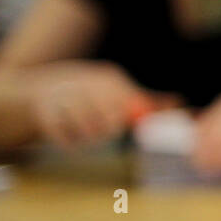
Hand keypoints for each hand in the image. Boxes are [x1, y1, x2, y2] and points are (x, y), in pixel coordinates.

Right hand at [27, 60, 171, 150]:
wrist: (40, 89)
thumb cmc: (89, 94)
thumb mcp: (116, 91)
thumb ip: (146, 101)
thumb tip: (180, 103)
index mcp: (109, 78)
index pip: (128, 105)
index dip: (125, 120)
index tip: (120, 123)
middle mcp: (87, 83)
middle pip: (110, 121)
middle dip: (107, 130)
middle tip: (101, 130)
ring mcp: (64, 96)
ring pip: (88, 132)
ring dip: (87, 137)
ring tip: (84, 130)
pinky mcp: (45, 113)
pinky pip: (65, 139)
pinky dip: (68, 142)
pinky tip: (67, 133)